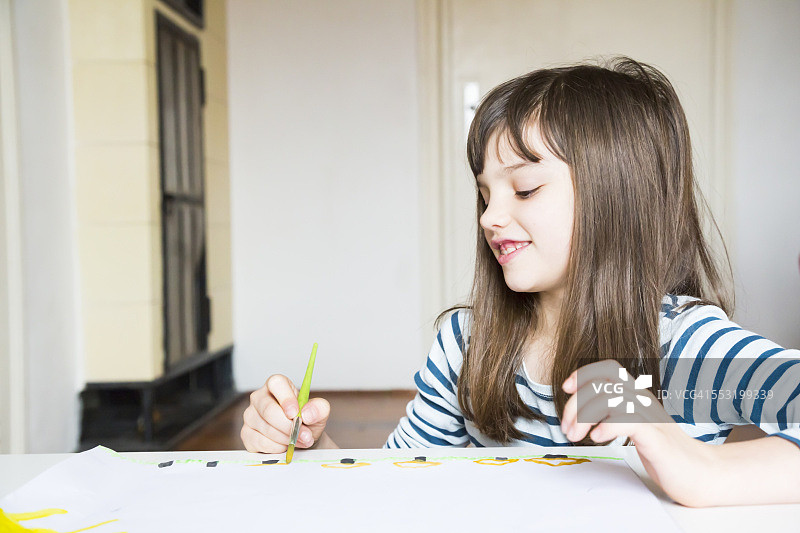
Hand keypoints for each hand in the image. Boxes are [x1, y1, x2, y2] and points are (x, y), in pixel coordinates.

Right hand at [241, 374, 330, 452]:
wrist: (301, 439)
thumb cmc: (307, 422)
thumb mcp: (319, 413)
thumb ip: (319, 409)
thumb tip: (307, 413)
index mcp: (277, 385)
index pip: (276, 383)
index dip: (286, 398)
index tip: (296, 413)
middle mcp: (260, 398)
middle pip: (268, 409)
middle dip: (288, 426)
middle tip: (304, 435)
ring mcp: (250, 415)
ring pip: (265, 428)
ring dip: (286, 438)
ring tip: (299, 440)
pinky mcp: (246, 433)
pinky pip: (260, 442)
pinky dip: (276, 447)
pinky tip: (284, 445)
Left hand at [560, 360, 713, 506]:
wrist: (700, 475)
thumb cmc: (665, 454)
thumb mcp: (634, 427)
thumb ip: (614, 414)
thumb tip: (581, 413)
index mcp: (637, 396)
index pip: (608, 369)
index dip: (584, 374)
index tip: (567, 389)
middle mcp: (643, 401)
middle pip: (601, 384)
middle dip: (575, 404)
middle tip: (567, 428)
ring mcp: (650, 416)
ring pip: (609, 399)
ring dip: (584, 417)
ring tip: (577, 436)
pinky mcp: (656, 437)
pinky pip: (627, 420)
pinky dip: (606, 427)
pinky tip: (597, 438)